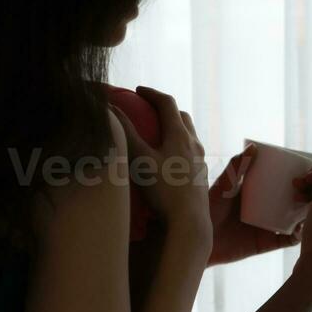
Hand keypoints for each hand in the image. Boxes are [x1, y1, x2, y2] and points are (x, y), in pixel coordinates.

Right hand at [109, 87, 210, 250]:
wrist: (189, 221)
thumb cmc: (163, 191)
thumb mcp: (140, 160)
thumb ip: (126, 133)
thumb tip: (111, 109)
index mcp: (180, 135)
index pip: (167, 103)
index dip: (151, 93)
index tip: (137, 90)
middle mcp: (194, 144)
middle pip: (181, 116)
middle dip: (165, 108)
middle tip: (148, 108)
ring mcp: (200, 160)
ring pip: (188, 135)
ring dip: (173, 127)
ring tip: (156, 133)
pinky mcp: (200, 176)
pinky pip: (189, 152)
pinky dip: (177, 146)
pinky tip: (166, 160)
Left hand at [206, 143, 303, 265]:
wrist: (195, 240)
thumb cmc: (205, 209)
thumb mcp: (222, 186)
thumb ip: (236, 168)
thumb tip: (254, 146)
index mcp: (257, 191)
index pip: (282, 181)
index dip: (299, 176)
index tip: (311, 170)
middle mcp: (265, 208)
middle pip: (293, 200)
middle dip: (308, 195)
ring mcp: (267, 226)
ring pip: (294, 220)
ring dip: (306, 215)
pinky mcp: (265, 243)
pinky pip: (286, 240)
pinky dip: (296, 236)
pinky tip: (300, 230)